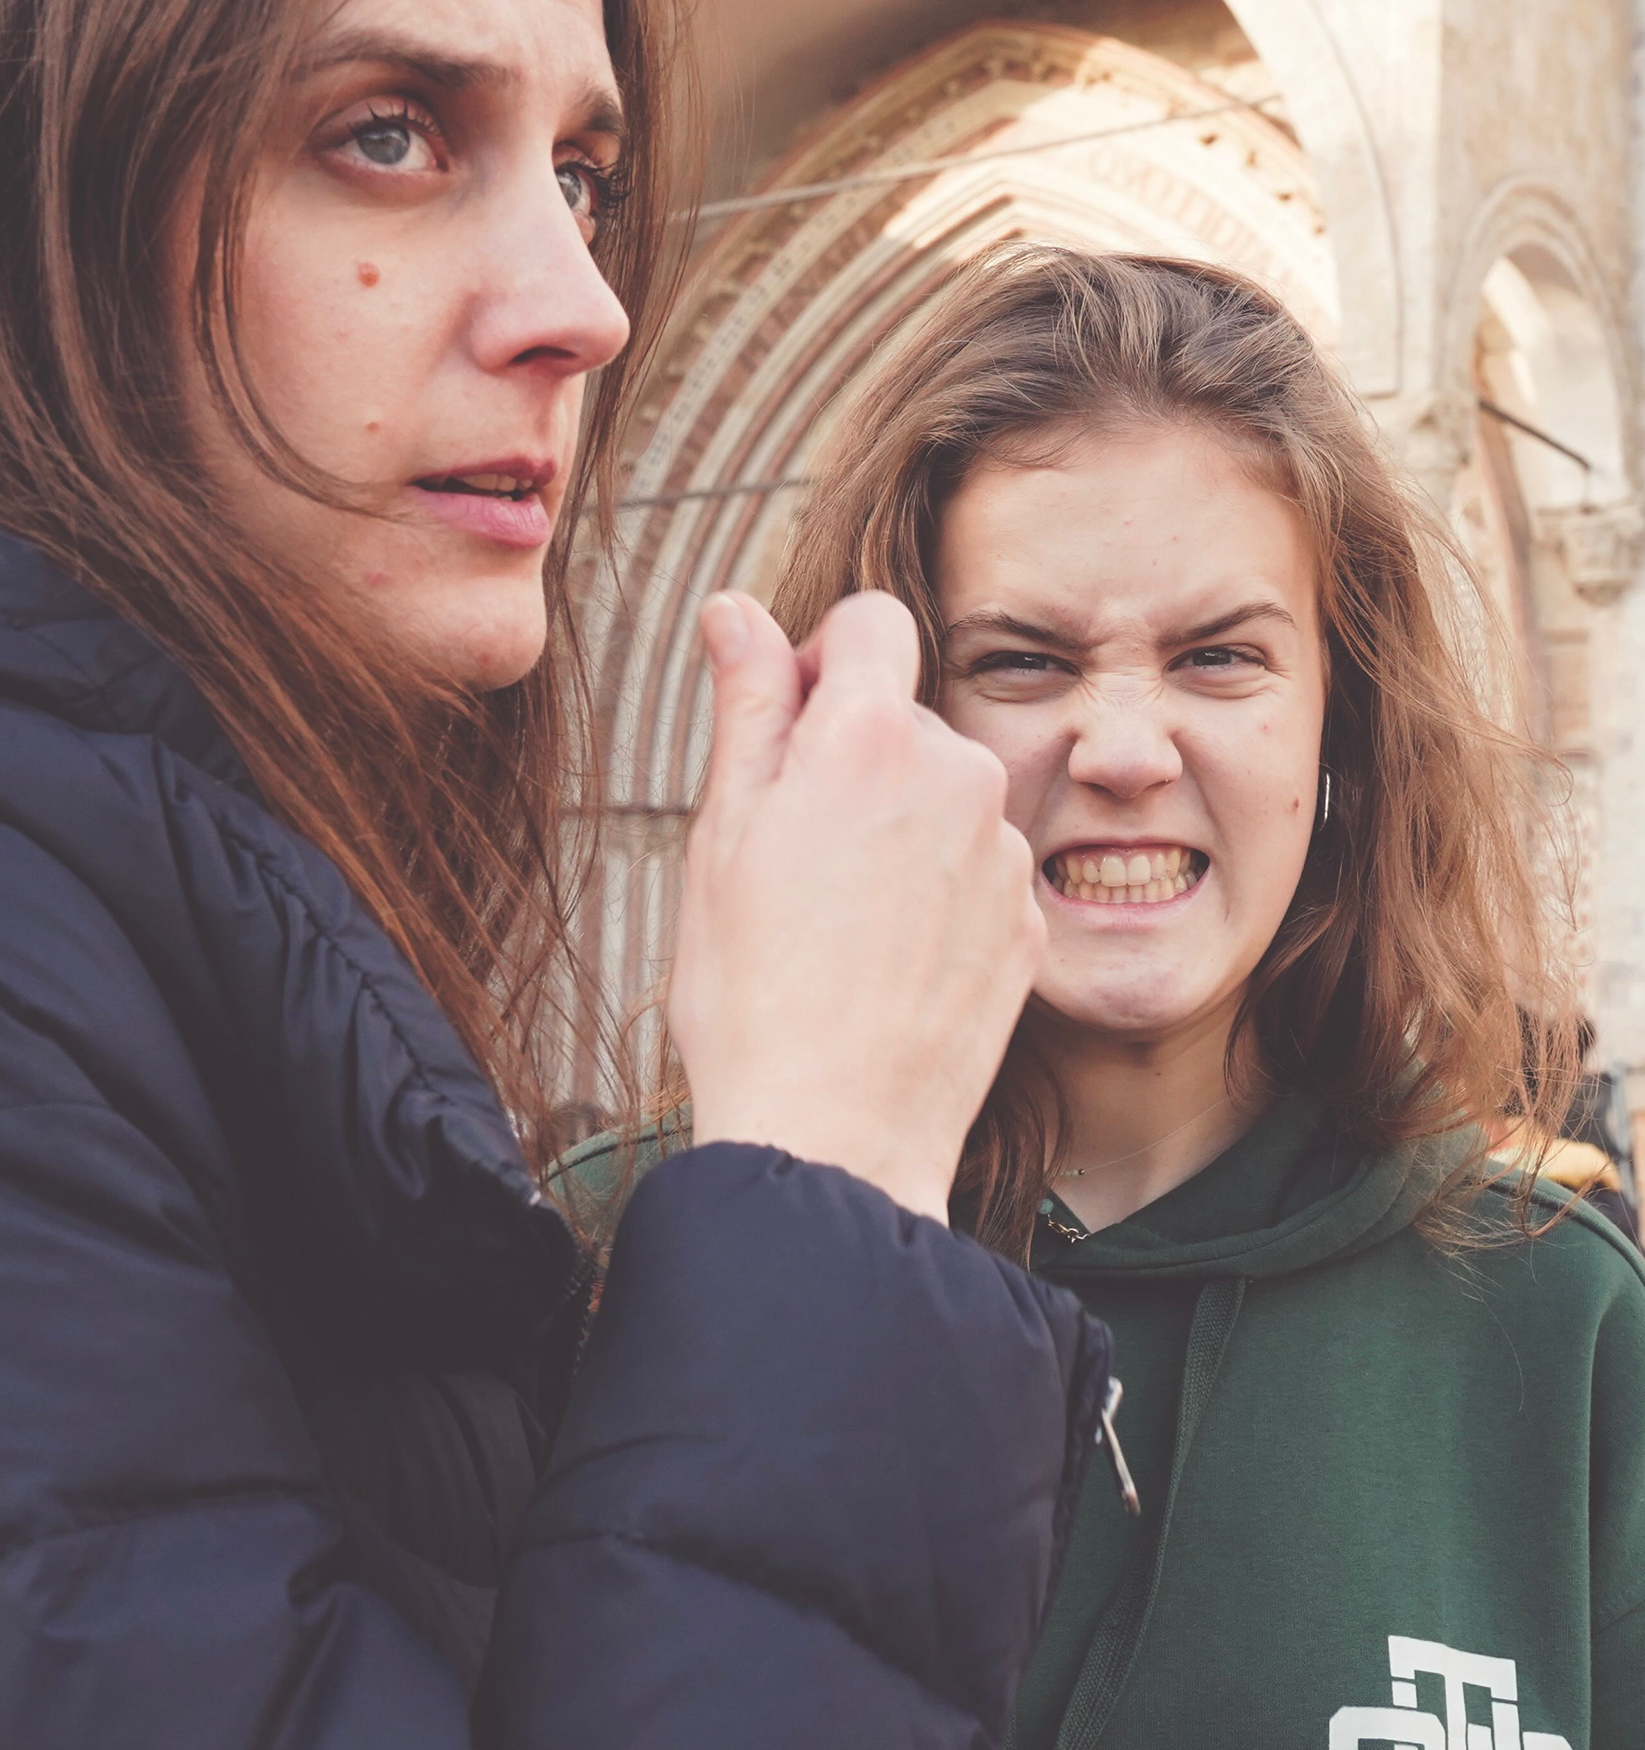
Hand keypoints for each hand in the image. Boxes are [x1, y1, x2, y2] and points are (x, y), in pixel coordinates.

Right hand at [668, 589, 1044, 1221]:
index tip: (787, 722)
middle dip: (852, 756)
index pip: (872, 621)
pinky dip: (936, 894)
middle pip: (905, 717)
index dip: (820, 658)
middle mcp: (958, 775)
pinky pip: (976, 870)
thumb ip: (746, 707)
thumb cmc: (752, 996)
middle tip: (789, 855)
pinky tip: (887, 963)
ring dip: (897, 827)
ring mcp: (1002, 853)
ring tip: (838, 924)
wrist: (835, 1137)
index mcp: (868, 738)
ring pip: (944, 797)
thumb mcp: (721, 836)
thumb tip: (735, 613)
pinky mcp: (1029, 921)